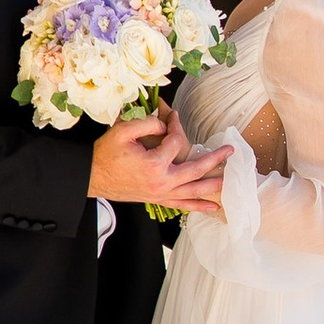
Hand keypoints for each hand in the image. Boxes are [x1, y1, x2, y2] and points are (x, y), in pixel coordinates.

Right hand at [88, 112, 228, 213]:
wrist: (93, 177)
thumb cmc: (106, 153)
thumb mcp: (123, 131)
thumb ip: (147, 124)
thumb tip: (166, 124)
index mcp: (155, 163)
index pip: (175, 141)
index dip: (175, 125)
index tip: (172, 116)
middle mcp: (162, 181)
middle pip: (196, 169)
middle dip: (215, 158)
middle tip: (231, 150)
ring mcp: (162, 193)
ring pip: (194, 190)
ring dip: (214, 184)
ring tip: (231, 178)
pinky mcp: (159, 199)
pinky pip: (184, 204)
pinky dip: (199, 206)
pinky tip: (213, 207)